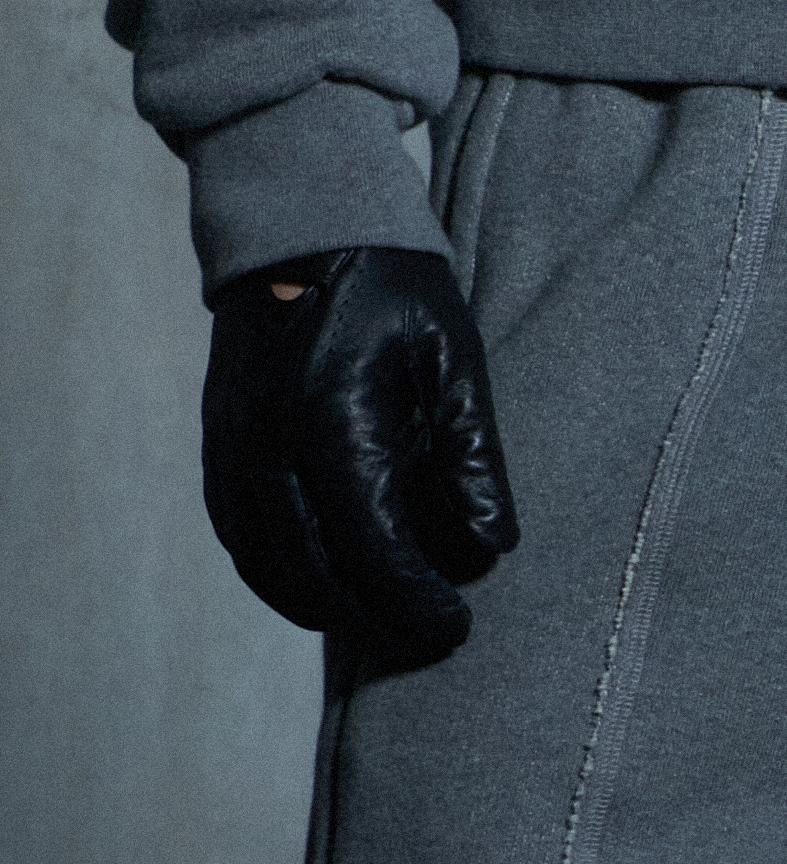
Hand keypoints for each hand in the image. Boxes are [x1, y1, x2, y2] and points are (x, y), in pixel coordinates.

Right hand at [202, 246, 519, 664]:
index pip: (374, 546)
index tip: (457, 627)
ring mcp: (232, 449)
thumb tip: (493, 543)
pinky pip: (241, 539)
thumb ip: (471, 451)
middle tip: (431, 637)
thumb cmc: (392, 284)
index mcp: (335, 418)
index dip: (415, 599)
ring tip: (386, 620)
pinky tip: (325, 587)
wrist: (301, 226)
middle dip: (377, 618)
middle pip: (318, 573)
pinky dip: (281, 577)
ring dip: (327, 607)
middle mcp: (270, 445)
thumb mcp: (452, 352)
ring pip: (271, 567)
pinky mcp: (216, 447)